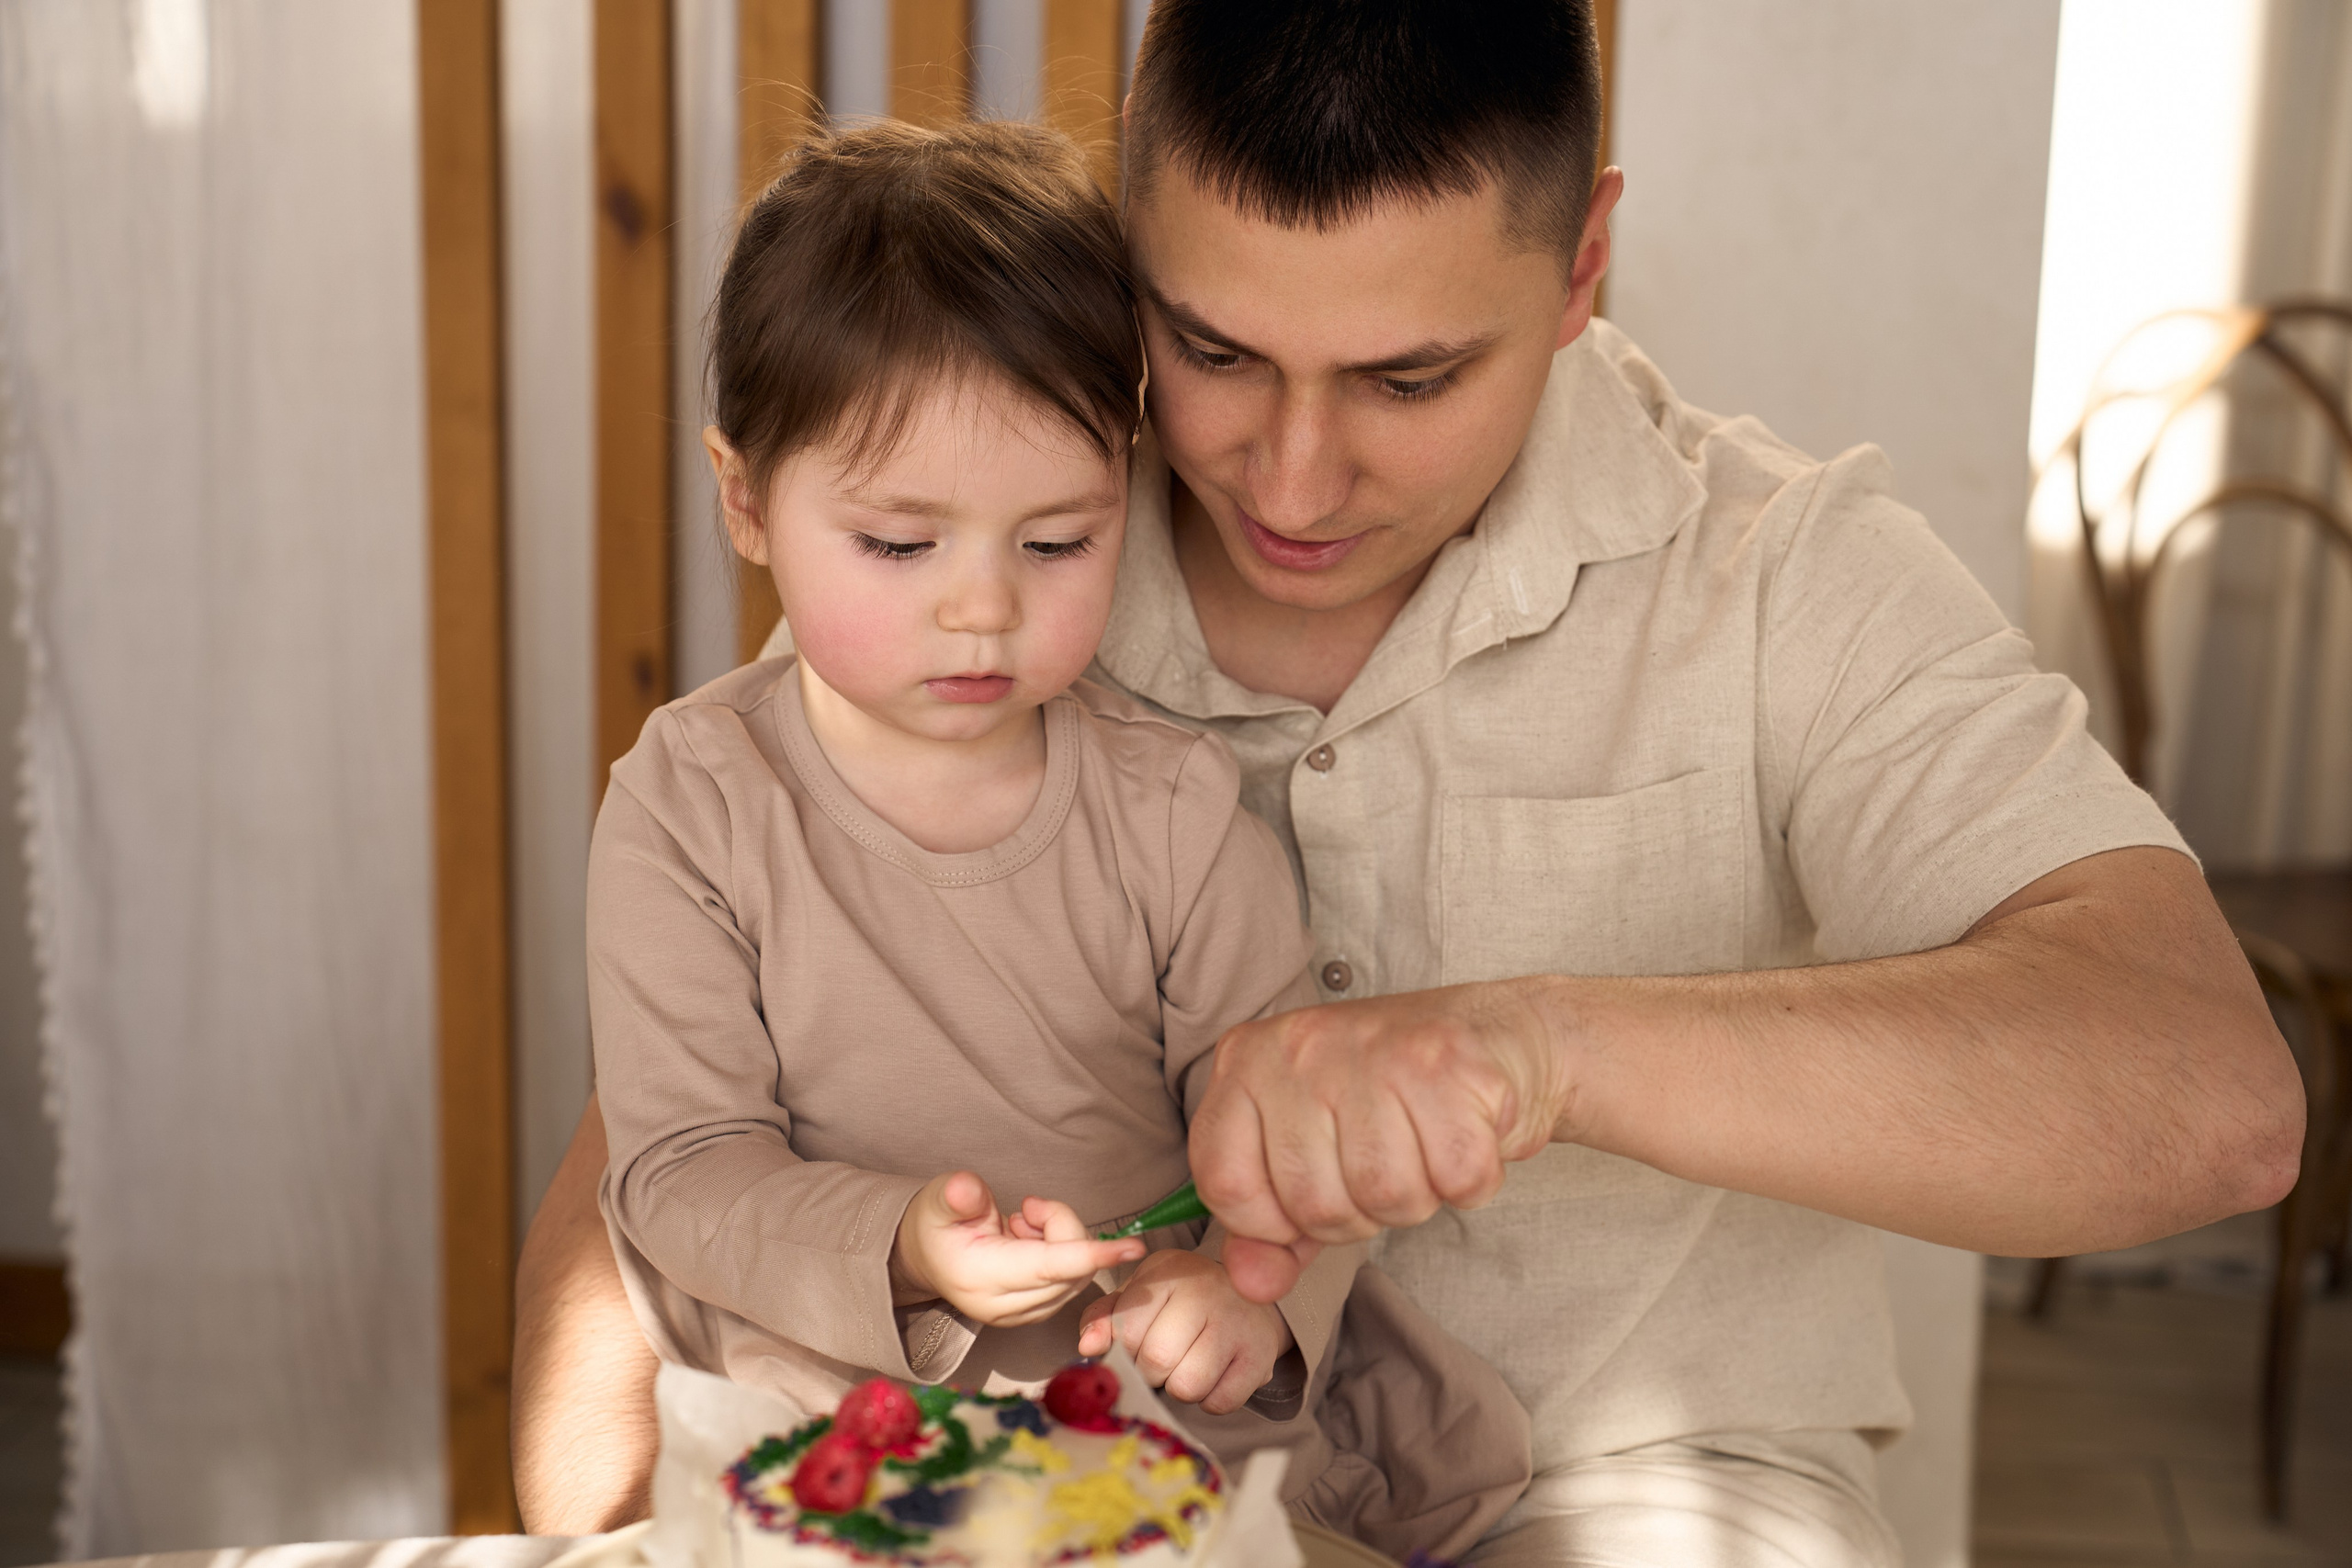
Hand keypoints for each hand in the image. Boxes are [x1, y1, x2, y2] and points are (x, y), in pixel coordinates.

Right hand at [891, 1172, 1143, 1326]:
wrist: (924, 1259)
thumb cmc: (935, 1224)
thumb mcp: (938, 1199)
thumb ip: (957, 1195)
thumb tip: (966, 1190)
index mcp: (981, 1277)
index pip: (1049, 1267)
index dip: (1091, 1254)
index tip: (1132, 1246)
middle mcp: (1004, 1306)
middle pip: (1071, 1267)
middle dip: (1063, 1226)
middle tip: (1030, 1208)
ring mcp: (1020, 1316)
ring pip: (1076, 1275)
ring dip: (1062, 1240)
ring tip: (1022, 1225)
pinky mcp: (1033, 1314)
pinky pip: (1070, 1282)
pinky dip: (1062, 1255)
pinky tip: (1029, 1241)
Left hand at [1075, 1250, 1294, 1413]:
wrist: (1250, 1295)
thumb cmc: (1182, 1299)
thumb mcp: (1140, 1294)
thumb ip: (1107, 1317)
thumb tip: (1088, 1346)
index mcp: (1170, 1272)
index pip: (1128, 1330)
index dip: (1124, 1351)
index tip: (1133, 1347)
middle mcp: (1207, 1292)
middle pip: (1156, 1360)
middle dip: (1149, 1372)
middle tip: (1160, 1361)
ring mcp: (1238, 1324)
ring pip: (1187, 1385)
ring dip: (1178, 1387)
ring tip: (1186, 1365)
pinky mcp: (1260, 1358)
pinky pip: (1219, 1402)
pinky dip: (1209, 1399)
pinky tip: (1213, 1374)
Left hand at [1190, 980, 1570, 1301]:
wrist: (1488, 1036)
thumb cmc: (1387, 1099)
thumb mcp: (1307, 1154)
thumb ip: (1267, 1226)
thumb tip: (1251, 1282)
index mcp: (1249, 1062)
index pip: (1225, 1184)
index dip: (1270, 1222)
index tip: (1305, 1202)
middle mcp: (1302, 1047)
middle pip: (1314, 1204)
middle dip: (1358, 1214)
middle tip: (1382, 1164)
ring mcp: (1374, 1051)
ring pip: (1386, 1195)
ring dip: (1417, 1197)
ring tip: (1420, 1149)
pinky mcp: (1449, 1065)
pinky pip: (1457, 1179)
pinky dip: (1469, 1182)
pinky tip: (1460, 1137)